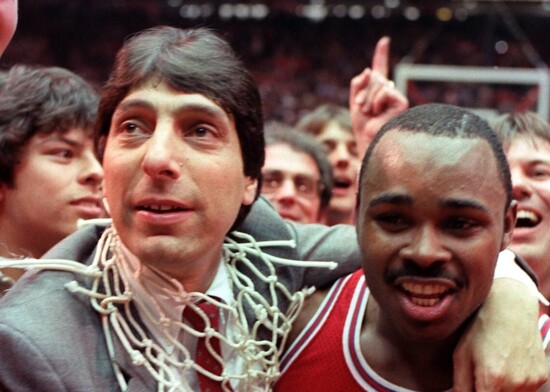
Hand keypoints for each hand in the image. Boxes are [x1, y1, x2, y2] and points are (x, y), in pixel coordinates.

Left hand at [349, 36, 408, 157]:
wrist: (370, 140)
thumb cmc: (363, 126)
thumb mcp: (355, 102)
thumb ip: (358, 84)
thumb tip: (367, 70)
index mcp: (377, 91)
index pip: (379, 69)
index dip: (381, 55)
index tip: (384, 41)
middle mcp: (388, 91)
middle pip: (373, 76)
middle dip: (362, 91)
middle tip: (362, 109)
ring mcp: (395, 95)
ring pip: (377, 83)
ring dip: (367, 99)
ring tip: (370, 113)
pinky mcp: (401, 101)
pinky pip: (384, 91)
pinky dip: (376, 102)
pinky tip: (379, 113)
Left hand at [453, 278, 547, 390]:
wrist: (510, 307)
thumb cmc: (481, 329)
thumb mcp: (461, 355)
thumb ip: (460, 386)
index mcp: (493, 378)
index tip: (472, 387)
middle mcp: (516, 383)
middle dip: (486, 390)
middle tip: (479, 376)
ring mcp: (532, 380)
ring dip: (500, 389)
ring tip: (494, 366)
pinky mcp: (541, 376)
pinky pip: (524, 390)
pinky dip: (514, 384)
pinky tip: (507, 364)